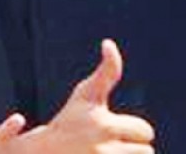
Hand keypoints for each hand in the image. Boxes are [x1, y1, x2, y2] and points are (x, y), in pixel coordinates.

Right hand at [11, 39, 154, 152]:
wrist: (39, 153)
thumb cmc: (68, 120)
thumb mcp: (86, 94)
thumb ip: (107, 70)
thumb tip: (108, 43)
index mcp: (105, 126)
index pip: (146, 132)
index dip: (137, 131)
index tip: (119, 131)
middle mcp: (102, 150)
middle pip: (146, 153)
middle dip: (135, 149)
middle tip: (114, 146)